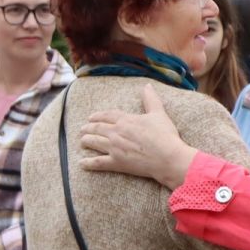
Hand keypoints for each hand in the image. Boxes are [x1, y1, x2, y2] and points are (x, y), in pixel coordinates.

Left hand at [76, 84, 194, 186]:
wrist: (167, 157)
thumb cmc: (165, 135)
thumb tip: (147, 85)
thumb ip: (151, 99)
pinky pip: (98, 162)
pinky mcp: (116, 163)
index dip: (97, 116)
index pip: (107, 115)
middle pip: (97, 128)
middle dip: (88, 128)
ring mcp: (114, 148)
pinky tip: (82, 163)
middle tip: (83, 129)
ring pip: (95, 142)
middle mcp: (117, 132)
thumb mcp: (158, 113)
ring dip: (86, 141)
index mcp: (126, 120)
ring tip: (82, 141)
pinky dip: (88, 163)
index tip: (91, 117)